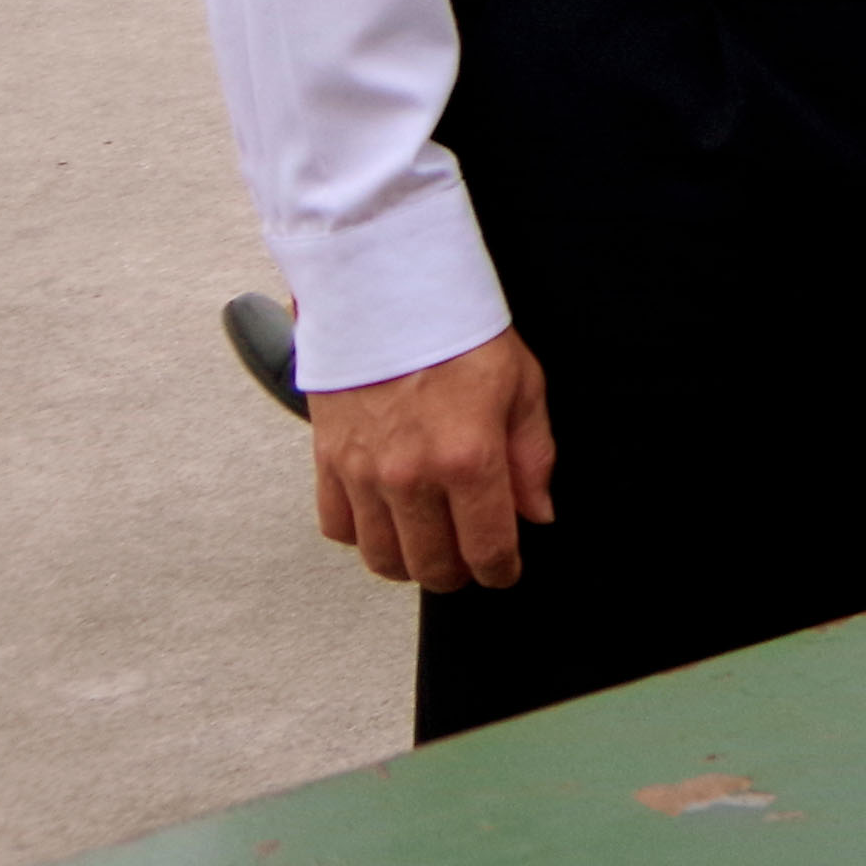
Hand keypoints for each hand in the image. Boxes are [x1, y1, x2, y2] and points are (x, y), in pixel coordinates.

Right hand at [309, 326, 556, 590]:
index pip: (486, 548)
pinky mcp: (328, 462)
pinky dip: (362, 535)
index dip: (500, 571)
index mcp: (468, 458)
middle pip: (431, 565)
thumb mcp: (523, 385)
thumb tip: (536, 512)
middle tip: (471, 560)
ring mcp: (365, 473)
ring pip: (382, 557)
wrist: (388, 292)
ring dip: (409, 563)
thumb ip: (532, 457)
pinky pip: (338, 527)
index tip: (505, 571)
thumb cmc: (458, 330)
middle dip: (457, 573)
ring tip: (430, 546)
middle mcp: (412, 475)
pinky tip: (386, 519)